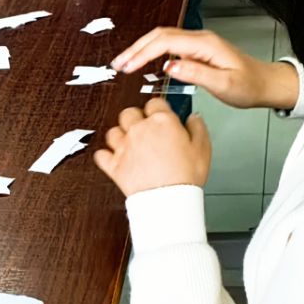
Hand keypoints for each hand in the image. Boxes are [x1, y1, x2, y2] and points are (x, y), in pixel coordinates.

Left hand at [94, 97, 212, 196]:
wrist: (168, 200)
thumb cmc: (185, 176)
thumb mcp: (202, 148)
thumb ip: (197, 127)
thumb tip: (194, 118)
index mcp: (162, 122)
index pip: (155, 102)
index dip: (159, 109)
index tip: (161, 115)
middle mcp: (140, 130)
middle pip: (129, 113)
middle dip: (137, 118)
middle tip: (144, 128)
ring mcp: (124, 147)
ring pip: (113, 131)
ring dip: (120, 135)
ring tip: (129, 142)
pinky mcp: (114, 165)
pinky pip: (101, 155)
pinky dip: (105, 156)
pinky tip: (112, 157)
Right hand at [112, 27, 300, 111]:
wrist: (265, 83)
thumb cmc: (249, 85)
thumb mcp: (224, 84)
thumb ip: (196, 74)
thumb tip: (169, 66)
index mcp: (205, 44)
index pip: (166, 42)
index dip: (143, 53)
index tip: (128, 66)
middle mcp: (200, 39)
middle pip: (159, 35)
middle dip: (136, 48)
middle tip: (118, 64)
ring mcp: (198, 43)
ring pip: (162, 39)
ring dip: (142, 49)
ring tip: (124, 63)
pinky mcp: (197, 50)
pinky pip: (169, 46)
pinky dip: (151, 52)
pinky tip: (143, 62)